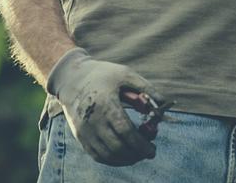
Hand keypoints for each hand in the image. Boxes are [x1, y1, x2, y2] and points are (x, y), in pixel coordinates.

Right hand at [47, 47, 159, 165]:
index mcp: (106, 104)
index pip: (125, 131)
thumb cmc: (102, 74)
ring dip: (125, 159)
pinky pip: (97, 155)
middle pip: (117, 147)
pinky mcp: (80, 136)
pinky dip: (112, 160)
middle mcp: (93, 120)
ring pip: (107, 155)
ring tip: (138, 154)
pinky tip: (124, 155)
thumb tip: (163, 104)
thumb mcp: (125, 74)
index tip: (152, 149)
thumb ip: (146, 88)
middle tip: (149, 152)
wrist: (71, 78)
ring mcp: (85, 130)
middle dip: (136, 154)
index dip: (140, 144)